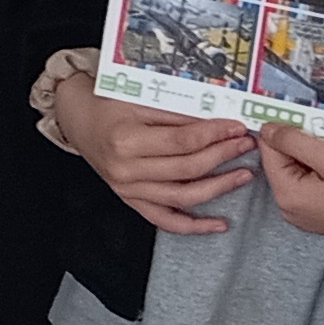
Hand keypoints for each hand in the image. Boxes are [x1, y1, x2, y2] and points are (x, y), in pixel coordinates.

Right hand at [54, 77, 258, 234]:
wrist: (77, 118)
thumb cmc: (106, 104)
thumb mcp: (138, 99)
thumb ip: (176, 112)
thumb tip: (217, 120)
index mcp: (126, 140)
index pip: (182, 141)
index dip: (215, 135)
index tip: (237, 128)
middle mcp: (126, 168)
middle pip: (187, 169)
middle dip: (223, 156)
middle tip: (245, 145)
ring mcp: (128, 188)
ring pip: (183, 196)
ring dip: (219, 188)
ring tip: (243, 175)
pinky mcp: (131, 199)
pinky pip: (165, 220)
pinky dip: (193, 226)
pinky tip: (219, 224)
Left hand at [259, 124, 323, 239]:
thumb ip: (294, 141)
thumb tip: (268, 129)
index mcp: (287, 195)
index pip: (269, 151)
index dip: (284, 132)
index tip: (302, 120)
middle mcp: (291, 207)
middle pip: (284, 160)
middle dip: (303, 143)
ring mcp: (306, 211)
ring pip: (300, 168)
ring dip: (317, 153)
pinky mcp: (320, 210)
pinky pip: (313, 181)